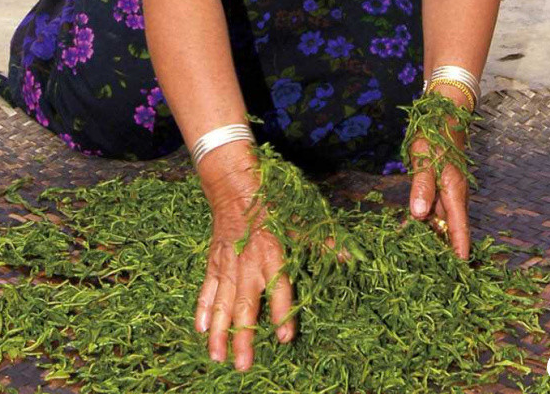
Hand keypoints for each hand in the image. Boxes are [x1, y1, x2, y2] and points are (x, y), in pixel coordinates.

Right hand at [194, 148, 350, 370]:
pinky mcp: (215, 261)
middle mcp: (248, 264)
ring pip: (222, 304)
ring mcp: (228, 264)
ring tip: (217, 357)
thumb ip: (323, 242)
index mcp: (272, 254)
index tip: (285, 337)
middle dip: (243, 337)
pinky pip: (207, 289)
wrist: (235, 184)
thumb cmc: (273, 203)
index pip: (279, 288)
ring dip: (219, 332)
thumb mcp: (301, 220)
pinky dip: (202, 309)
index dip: (282, 313)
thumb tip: (350, 257)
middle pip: (245, 307)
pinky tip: (199, 329)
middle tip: (242, 366)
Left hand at [407, 81, 471, 260]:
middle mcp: (454, 193)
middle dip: (447, 249)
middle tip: (438, 275)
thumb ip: (422, 187)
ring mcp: (449, 188)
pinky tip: (417, 229)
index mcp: (454, 190)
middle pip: (452, 227)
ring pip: (443, 218)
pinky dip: (430, 220)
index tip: (461, 271)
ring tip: (425, 259)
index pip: (459, 227)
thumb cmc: (434, 132)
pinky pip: (437, 207)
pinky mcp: (442, 182)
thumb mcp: (424, 158)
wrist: (445, 109)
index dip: (460, 249)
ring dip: (437, 235)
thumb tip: (420, 216)